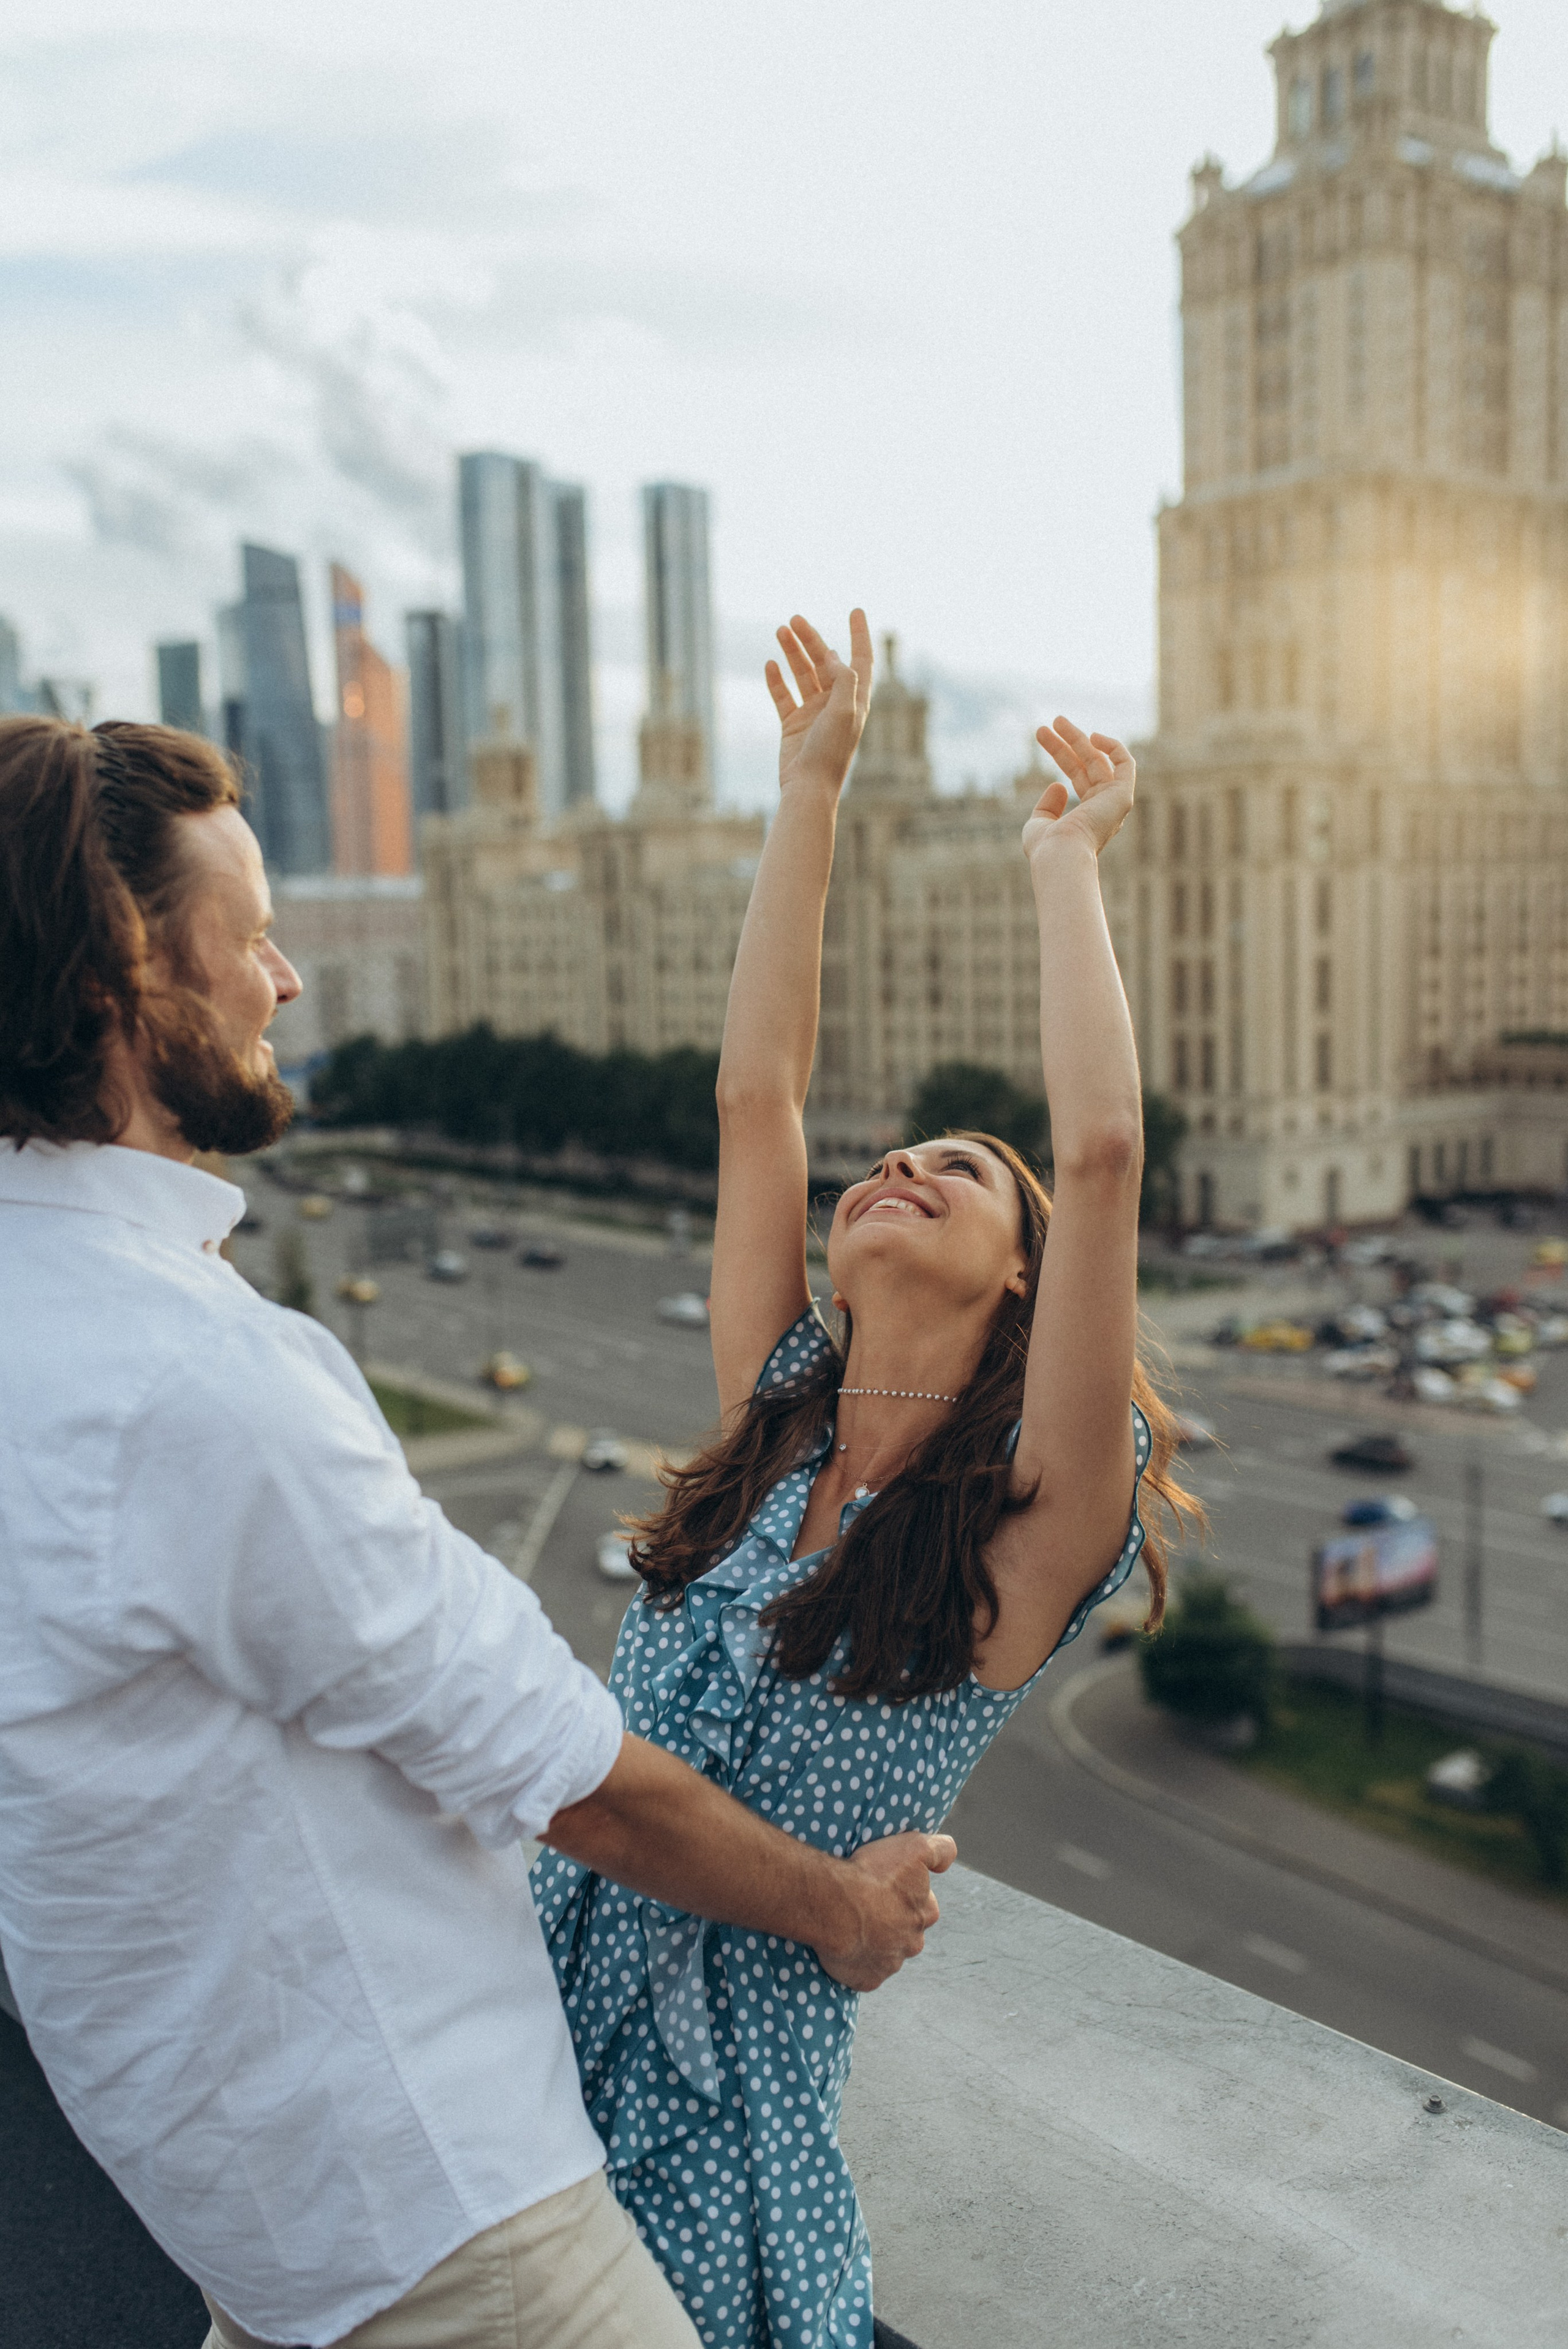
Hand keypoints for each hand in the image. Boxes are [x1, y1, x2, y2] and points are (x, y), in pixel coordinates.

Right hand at [765, 610, 873, 798]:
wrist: (808, 789)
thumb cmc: (830, 754)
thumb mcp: (844, 712)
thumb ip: (842, 680)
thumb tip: (832, 654)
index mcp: (855, 701)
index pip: (861, 660)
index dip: (860, 635)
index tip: (855, 610)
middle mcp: (836, 704)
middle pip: (825, 662)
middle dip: (811, 639)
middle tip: (794, 619)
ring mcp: (813, 714)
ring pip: (803, 674)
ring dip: (793, 653)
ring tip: (780, 630)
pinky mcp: (793, 725)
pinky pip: (784, 697)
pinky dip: (777, 680)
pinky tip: (770, 664)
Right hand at [813, 1828, 956, 1991]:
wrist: (834, 1906)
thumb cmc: (872, 1874)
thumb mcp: (914, 1848)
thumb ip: (940, 1850)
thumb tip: (948, 1859)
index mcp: (926, 1914)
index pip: (924, 1904)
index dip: (905, 1892)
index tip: (886, 1884)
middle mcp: (913, 1943)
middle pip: (905, 1931)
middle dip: (892, 1920)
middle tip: (867, 1904)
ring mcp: (890, 1965)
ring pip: (886, 1953)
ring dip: (875, 1942)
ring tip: (852, 1924)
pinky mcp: (869, 1980)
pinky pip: (865, 1972)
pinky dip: (857, 1962)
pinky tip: (846, 1946)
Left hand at [1022, 718, 1135, 863]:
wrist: (1060, 855)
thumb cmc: (1047, 847)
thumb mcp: (1039, 824)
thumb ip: (1047, 807)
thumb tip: (1058, 785)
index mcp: (1087, 815)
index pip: (1077, 776)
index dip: (1060, 754)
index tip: (1042, 735)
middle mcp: (1103, 807)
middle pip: (1086, 764)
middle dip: (1066, 742)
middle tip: (1046, 724)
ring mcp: (1114, 801)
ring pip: (1098, 759)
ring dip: (1078, 738)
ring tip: (1055, 720)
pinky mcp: (1122, 795)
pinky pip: (1125, 763)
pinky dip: (1113, 746)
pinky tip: (1092, 736)